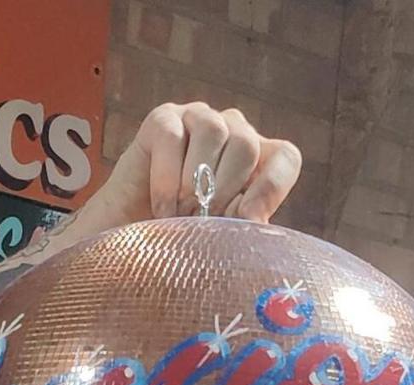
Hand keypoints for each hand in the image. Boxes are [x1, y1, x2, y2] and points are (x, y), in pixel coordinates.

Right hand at [73, 103, 303, 232]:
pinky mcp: (162, 119)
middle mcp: (232, 132)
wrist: (128, 237)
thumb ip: (241, 223)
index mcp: (256, 160)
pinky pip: (172, 137)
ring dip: (196, 181)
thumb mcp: (219, 235)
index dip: (271, 186)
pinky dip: (167, 178)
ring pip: (214, 131)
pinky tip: (161, 208)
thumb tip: (253, 219)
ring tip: (181, 215)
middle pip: (247, 144)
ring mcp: (197, 118)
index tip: (249, 219)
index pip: (285, 156)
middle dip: (224, 190)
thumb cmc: (179, 235)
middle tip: (202, 222)